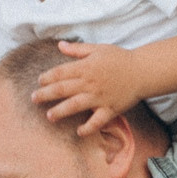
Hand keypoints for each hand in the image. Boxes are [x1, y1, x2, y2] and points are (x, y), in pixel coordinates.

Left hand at [35, 41, 149, 134]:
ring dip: (60, 111)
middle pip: (63, 89)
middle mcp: (89, 83)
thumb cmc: (120, 59)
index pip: (61, 72)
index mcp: (85, 67)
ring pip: (75, 106)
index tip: (39, 82)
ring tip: (50, 117)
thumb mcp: (98, 49)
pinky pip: (97, 121)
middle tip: (34, 99)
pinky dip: (88, 128)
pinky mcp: (109, 109)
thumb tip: (60, 45)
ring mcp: (99, 97)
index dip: (47, 77)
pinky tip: (79, 132)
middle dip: (46, 95)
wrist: (142, 71)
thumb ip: (78, 49)